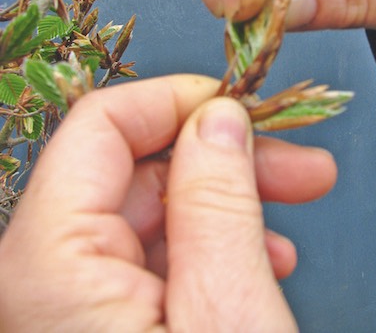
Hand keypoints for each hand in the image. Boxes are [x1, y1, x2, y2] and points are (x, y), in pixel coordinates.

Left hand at [0, 75, 335, 331]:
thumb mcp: (227, 312)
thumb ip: (217, 203)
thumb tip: (218, 118)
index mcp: (49, 264)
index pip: (100, 124)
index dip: (176, 101)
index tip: (238, 105)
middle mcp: (43, 277)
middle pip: (134, 167)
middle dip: (222, 156)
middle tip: (295, 160)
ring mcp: (70, 300)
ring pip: (152, 208)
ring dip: (228, 201)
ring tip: (292, 212)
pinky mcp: (101, 319)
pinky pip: (154, 255)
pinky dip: (211, 245)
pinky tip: (261, 256)